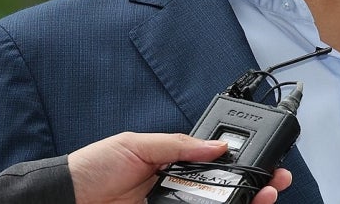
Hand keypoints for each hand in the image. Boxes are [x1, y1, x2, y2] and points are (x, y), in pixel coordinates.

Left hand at [67, 132, 292, 203]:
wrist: (63, 199)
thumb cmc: (93, 168)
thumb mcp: (137, 143)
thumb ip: (179, 144)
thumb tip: (217, 145)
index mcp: (171, 161)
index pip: (214, 161)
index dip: (240, 159)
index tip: (263, 158)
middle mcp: (176, 187)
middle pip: (222, 187)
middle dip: (253, 183)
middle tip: (276, 181)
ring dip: (243, 202)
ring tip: (264, 197)